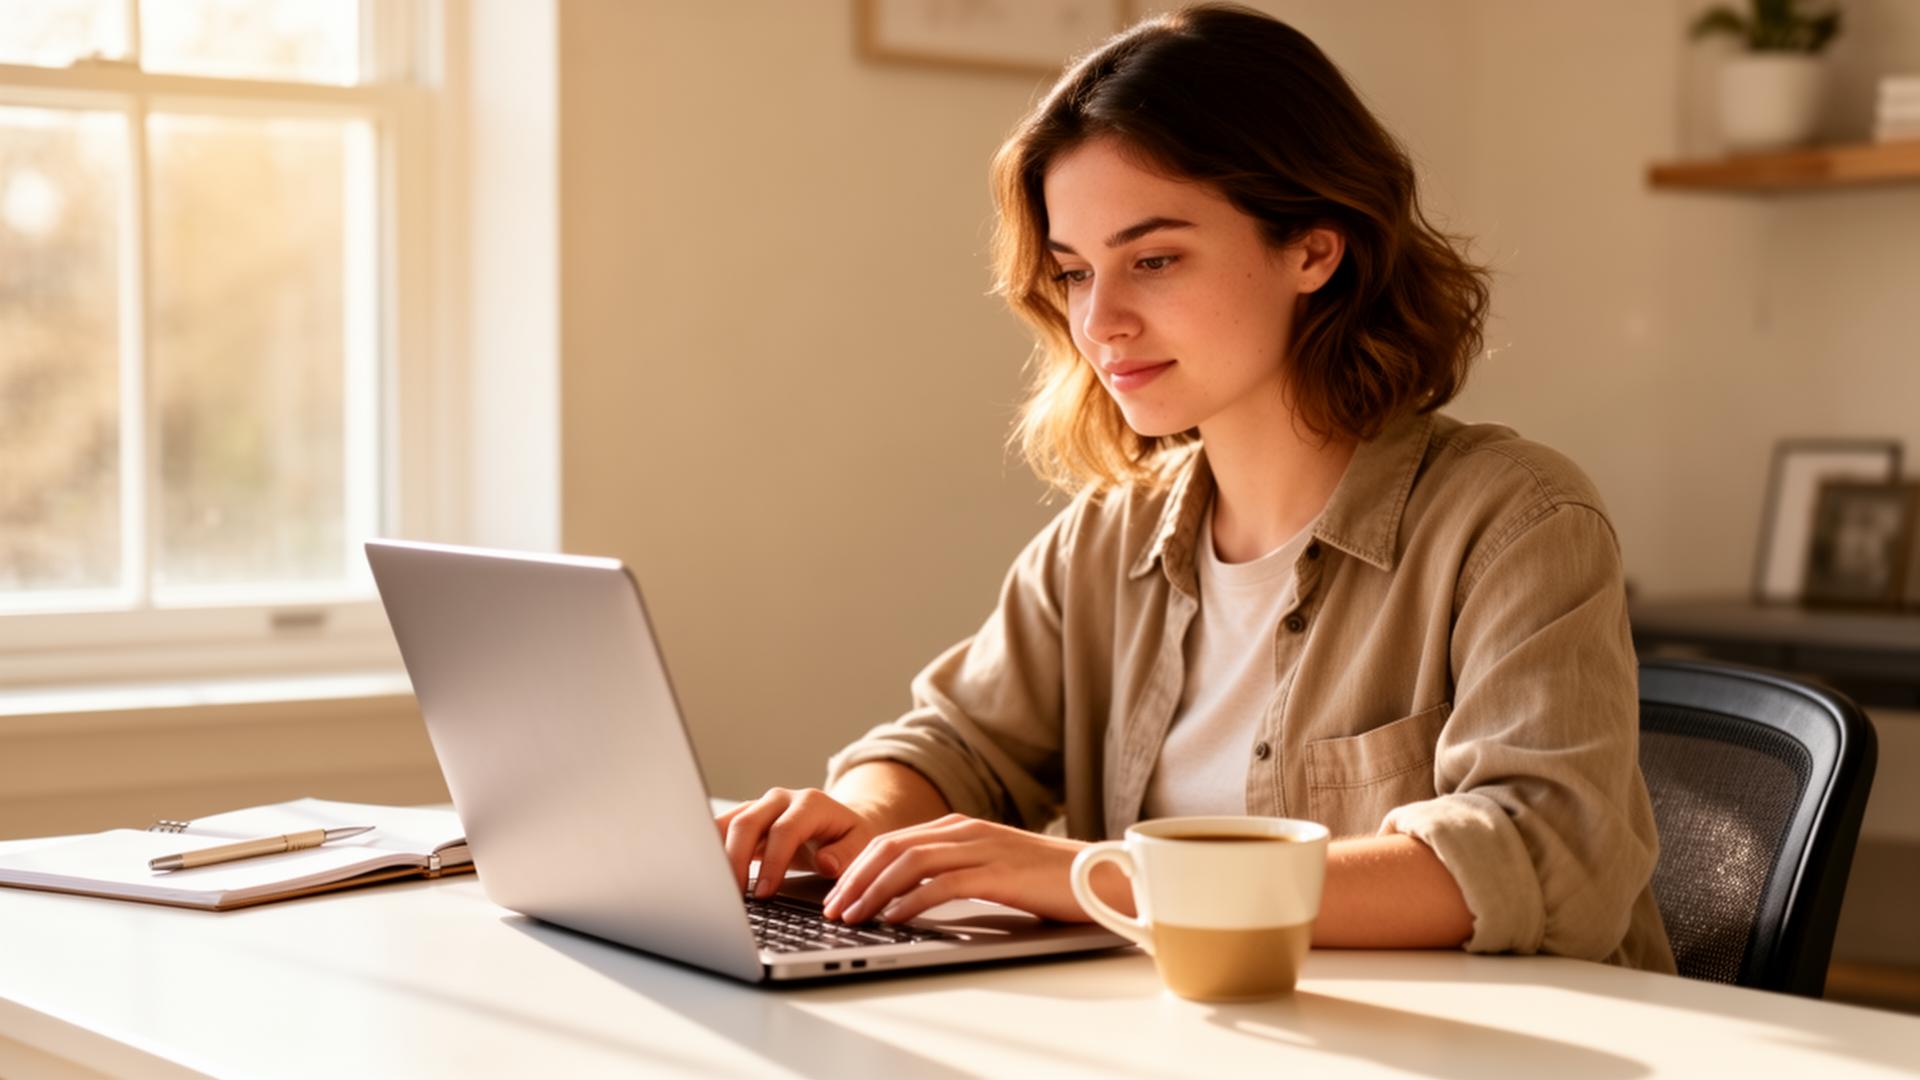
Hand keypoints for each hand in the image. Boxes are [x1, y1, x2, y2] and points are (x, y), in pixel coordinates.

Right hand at [715, 788, 880, 897]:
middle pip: (748, 823)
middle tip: (734, 896)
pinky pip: (720, 831)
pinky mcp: (746, 820)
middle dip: (736, 861)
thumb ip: (846, 854)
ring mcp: (759, 807)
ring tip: (714, 888)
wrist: (839, 824)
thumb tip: (826, 863)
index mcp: (810, 803)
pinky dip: (712, 851)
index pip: (784, 830)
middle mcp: (780, 800)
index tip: (764, 893)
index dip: (772, 862)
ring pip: (727, 824)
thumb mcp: (861, 844)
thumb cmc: (850, 837)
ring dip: (717, 855)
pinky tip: (708, 875)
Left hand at [821, 813, 1101, 924]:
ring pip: (910, 863)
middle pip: (892, 847)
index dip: (857, 867)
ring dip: (874, 890)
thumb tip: (909, 899)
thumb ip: (954, 873)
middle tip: (831, 908)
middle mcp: (966, 831)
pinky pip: (944, 884)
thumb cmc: (1047, 880)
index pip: (893, 841)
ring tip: (853, 915)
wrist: (1102, 876)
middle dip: (854, 878)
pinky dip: (912, 900)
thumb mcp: (991, 869)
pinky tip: (895, 917)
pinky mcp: (999, 873)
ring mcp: (982, 849)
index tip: (835, 894)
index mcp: (960, 827)